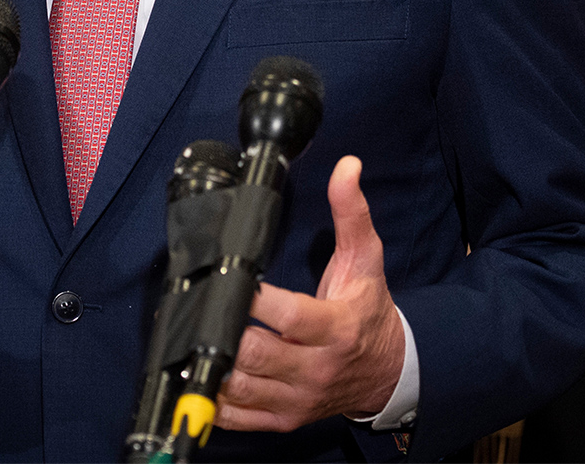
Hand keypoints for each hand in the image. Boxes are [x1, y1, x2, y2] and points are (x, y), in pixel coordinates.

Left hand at [214, 156, 405, 433]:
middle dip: (226, 330)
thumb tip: (348, 166)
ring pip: (242, 387)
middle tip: (205, 306)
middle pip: (255, 353)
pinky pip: (241, 417)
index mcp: (336, 328)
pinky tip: (205, 372)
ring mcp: (298, 398)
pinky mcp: (285, 418)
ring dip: (213, 363)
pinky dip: (216, 400)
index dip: (257, 299)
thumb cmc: (368, 310)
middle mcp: (316, 368)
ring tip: (197, 336)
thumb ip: (352, 213)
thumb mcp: (366, 259)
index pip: (290, 317)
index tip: (236, 279)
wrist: (387, 371)